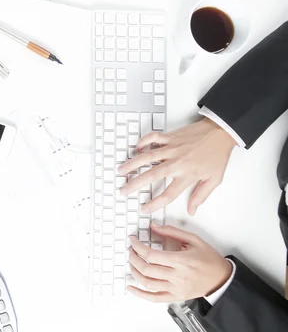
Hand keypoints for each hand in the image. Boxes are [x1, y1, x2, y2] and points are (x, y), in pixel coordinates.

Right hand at [118, 118, 235, 214]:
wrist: (221, 132)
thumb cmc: (217, 155)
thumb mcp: (214, 179)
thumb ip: (201, 196)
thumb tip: (192, 210)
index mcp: (187, 175)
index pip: (168, 194)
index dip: (154, 204)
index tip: (144, 209)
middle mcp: (177, 162)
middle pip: (151, 176)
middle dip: (134, 184)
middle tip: (123, 190)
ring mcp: (172, 148)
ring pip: (147, 157)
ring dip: (132, 164)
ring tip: (121, 170)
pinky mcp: (170, 137)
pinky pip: (153, 138)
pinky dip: (143, 141)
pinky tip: (136, 148)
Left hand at [127, 223, 231, 301]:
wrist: (222, 279)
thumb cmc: (209, 259)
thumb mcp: (194, 239)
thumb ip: (172, 231)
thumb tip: (154, 226)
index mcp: (181, 261)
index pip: (151, 255)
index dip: (137, 247)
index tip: (133, 240)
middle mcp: (177, 276)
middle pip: (146, 268)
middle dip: (133, 258)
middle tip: (130, 250)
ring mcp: (175, 288)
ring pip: (148, 283)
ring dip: (135, 272)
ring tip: (131, 263)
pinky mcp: (175, 296)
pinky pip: (154, 298)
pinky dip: (140, 294)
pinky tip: (131, 287)